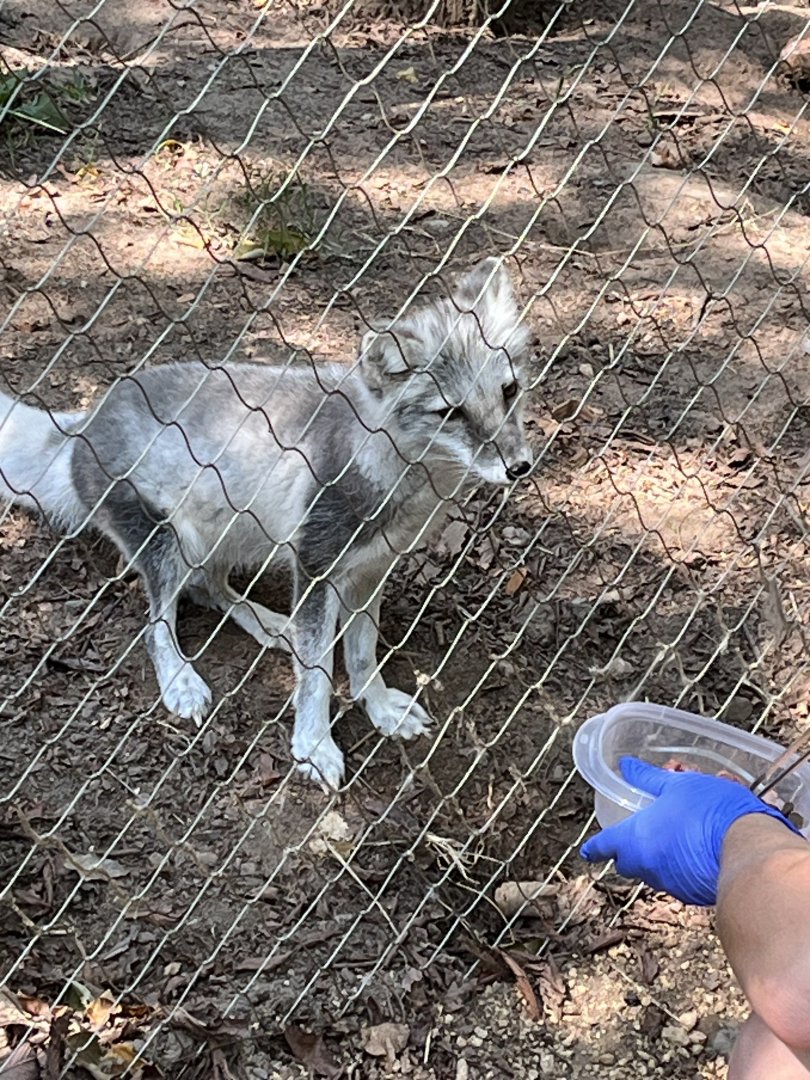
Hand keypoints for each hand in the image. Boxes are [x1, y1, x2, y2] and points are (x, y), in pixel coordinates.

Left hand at [580, 757, 801, 904]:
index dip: (595, 847)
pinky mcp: (695, 894)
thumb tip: (627, 766)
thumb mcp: (677, 785)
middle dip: (629, 851)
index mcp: (636, 840)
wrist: (749, 847)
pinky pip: (680, 880)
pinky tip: (698, 851)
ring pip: (656, 872)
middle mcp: (648, 867)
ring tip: (678, 834)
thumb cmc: (710, 811)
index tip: (587, 851)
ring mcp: (672, 884)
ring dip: (660, 857)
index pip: (604, 845)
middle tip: (641, 833)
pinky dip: (682, 867)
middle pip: (628, 862)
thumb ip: (647, 778)